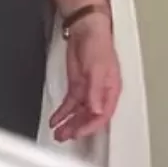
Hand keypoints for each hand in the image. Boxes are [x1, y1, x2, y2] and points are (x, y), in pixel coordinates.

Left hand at [50, 18, 120, 141]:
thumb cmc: (98, 43)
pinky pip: (70, 104)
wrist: (85, 29)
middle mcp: (100, 93)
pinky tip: (56, 120)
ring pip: (78, 113)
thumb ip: (96, 90)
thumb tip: (96, 110)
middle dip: (77, 129)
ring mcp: (87, 90)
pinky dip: (62, 113)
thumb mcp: (97, 68)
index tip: (78, 134)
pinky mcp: (77, 86)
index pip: (102, 115)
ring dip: (69, 123)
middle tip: (64, 137)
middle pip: (89, 117)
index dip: (90, 127)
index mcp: (111, 91)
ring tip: (58, 134)